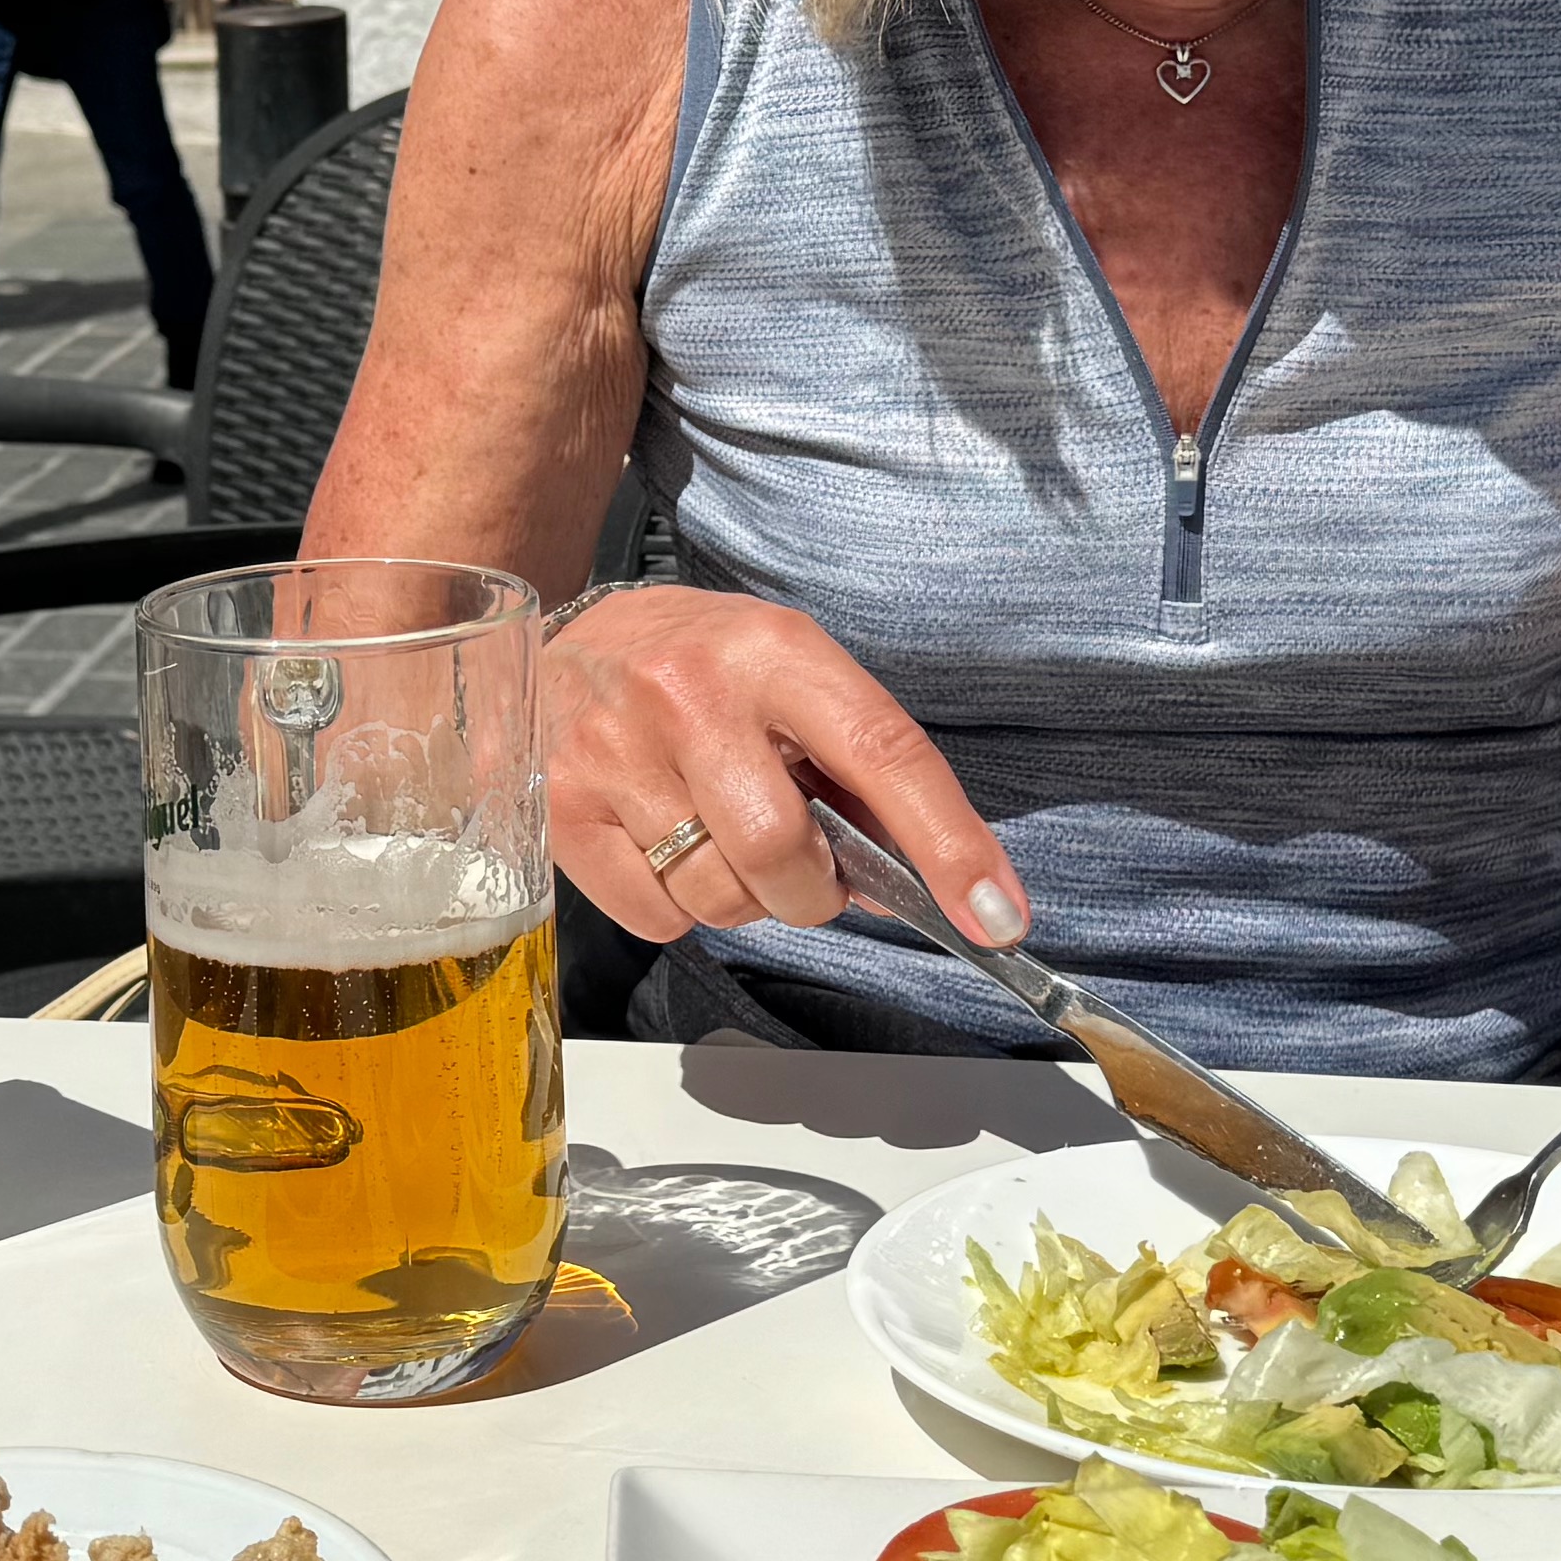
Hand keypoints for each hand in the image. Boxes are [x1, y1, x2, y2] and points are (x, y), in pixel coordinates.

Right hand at [548, 586, 1024, 952]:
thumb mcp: (791, 680)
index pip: (883, 752)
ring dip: (744, 899)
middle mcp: (689, 693)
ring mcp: (614, 750)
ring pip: (719, 897)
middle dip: (812, 890)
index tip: (997, 917)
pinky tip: (665, 850)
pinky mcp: (562, 807)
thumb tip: (914, 887)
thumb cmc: (702, 668)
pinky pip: (657, 917)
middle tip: (799, 867)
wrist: (566, 643)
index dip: (949, 843)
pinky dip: (678, 908)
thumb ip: (856, 774)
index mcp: (775, 652)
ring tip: (720, 842)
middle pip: (784, 852)